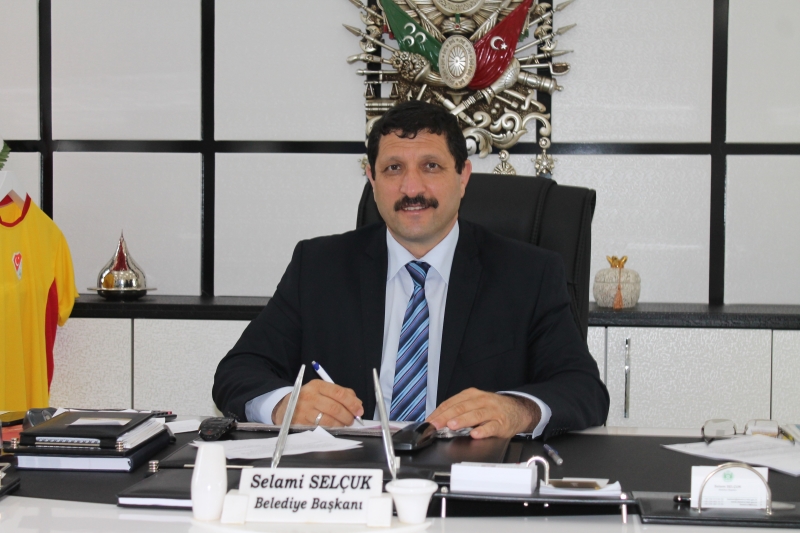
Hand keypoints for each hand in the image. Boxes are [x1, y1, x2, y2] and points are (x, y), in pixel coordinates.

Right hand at [272, 379, 363, 426]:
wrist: (285, 408)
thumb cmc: (309, 399)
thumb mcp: (322, 391)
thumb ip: (341, 394)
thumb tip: (357, 403)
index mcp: (317, 385)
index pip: (339, 393)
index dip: (352, 403)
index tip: (359, 410)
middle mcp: (310, 396)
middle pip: (335, 407)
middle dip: (348, 416)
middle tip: (352, 420)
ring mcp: (304, 410)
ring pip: (329, 419)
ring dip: (341, 424)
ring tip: (344, 424)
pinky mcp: (301, 422)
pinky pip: (321, 427)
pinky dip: (331, 429)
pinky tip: (335, 428)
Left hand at [426, 388, 540, 438]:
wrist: (518, 410)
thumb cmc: (492, 408)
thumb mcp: (475, 403)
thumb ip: (459, 410)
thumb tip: (438, 420)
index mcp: (472, 395)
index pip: (452, 402)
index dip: (439, 412)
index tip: (429, 421)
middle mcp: (481, 401)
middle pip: (461, 407)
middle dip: (446, 416)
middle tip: (435, 424)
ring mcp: (492, 411)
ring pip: (475, 415)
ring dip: (462, 420)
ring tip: (452, 425)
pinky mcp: (501, 423)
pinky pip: (491, 426)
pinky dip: (483, 430)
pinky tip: (475, 434)